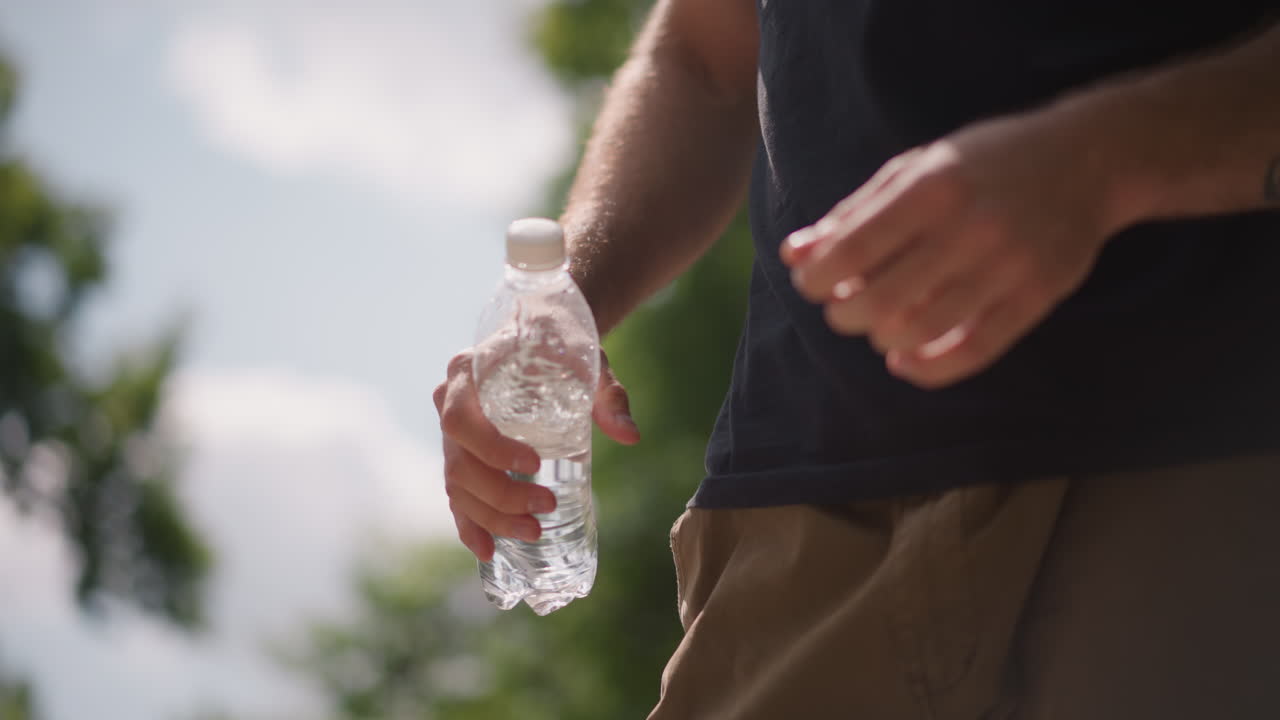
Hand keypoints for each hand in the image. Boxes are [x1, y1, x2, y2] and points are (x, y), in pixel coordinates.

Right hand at [433, 349, 638, 560]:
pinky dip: (470, 526)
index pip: (462, 418)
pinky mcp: (461, 457)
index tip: (534, 463)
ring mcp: (450, 434)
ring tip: (534, 530)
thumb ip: (608, 397)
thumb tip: (630, 437)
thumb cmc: (561, 348)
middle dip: (500, 494)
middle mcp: (448, 403)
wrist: (542, 336)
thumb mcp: (587, 364)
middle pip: (459, 462)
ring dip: (492, 517)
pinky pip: (457, 497)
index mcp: (467, 373)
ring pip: (457, 486)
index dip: (491, 448)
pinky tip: (489, 549)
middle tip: (545, 506)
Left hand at [781, 108, 1124, 387]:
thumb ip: (853, 212)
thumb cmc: (985, 162)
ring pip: (921, 331)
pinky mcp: (1037, 297)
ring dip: (881, 339)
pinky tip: (904, 361)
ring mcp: (1008, 265)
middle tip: (842, 308)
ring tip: (876, 327)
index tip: (810, 284)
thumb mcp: (916, 168)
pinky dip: (927, 369)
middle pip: (881, 298)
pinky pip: (973, 352)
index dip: (816, 278)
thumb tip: (794, 254)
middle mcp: (971, 226)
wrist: (1087, 159)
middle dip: (844, 313)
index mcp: (933, 186)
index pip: (853, 250)